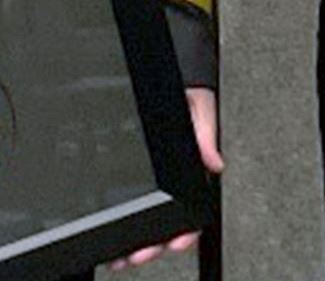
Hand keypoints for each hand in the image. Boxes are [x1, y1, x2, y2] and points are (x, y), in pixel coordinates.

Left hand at [107, 87, 223, 269]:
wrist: (169, 67)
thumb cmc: (184, 85)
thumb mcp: (197, 104)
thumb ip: (204, 133)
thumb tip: (214, 162)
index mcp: (190, 167)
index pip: (190, 208)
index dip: (184, 230)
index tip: (175, 243)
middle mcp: (171, 175)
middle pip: (162, 221)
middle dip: (150, 244)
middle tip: (137, 256)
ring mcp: (151, 175)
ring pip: (143, 217)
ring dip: (133, 238)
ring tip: (119, 254)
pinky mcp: (129, 168)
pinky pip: (124, 200)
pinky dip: (119, 221)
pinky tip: (110, 233)